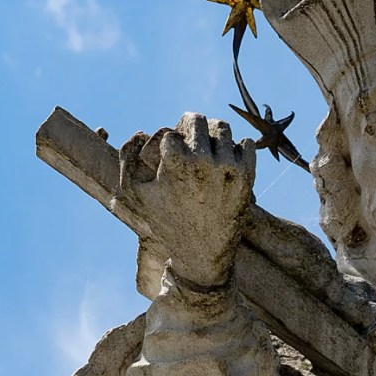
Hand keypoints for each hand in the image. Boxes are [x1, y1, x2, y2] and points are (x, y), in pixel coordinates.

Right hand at [112, 114, 254, 289]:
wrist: (202, 254)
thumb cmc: (167, 223)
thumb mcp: (137, 193)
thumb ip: (127, 158)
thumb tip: (141, 132)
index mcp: (176, 161)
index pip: (172, 131)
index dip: (169, 143)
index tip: (170, 157)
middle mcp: (204, 161)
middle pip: (198, 120)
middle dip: (190, 130)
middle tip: (189, 146)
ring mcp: (228, 168)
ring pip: (223, 128)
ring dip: (213, 137)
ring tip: (207, 153)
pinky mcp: (247, 177)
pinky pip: (246, 144)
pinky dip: (236, 149)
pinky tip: (225, 163)